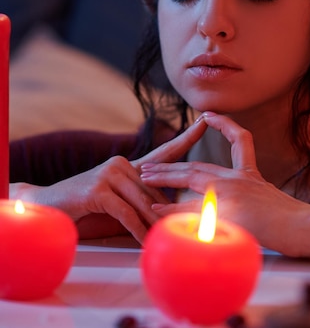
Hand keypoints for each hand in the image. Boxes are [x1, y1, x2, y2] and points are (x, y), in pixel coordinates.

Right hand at [10, 117, 207, 243]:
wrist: (50, 208)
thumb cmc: (88, 210)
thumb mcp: (119, 203)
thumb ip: (140, 202)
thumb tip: (167, 215)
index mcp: (130, 165)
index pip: (165, 151)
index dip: (186, 137)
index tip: (206, 121)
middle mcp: (122, 164)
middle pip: (156, 190)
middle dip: (168, 212)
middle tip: (188, 226)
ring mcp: (109, 174)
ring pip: (143, 202)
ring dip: (155, 225)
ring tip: (169, 239)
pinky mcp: (98, 190)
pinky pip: (126, 213)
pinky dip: (137, 229)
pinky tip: (146, 241)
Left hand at [140, 112, 309, 258]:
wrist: (306, 228)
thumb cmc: (298, 223)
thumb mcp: (274, 205)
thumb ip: (253, 201)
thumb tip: (243, 208)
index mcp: (251, 175)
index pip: (240, 141)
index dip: (224, 125)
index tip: (208, 116)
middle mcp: (239, 178)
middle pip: (199, 165)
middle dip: (172, 164)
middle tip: (150, 164)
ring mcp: (232, 191)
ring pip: (192, 177)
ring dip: (165, 177)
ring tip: (145, 177)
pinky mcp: (228, 208)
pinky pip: (191, 208)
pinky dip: (171, 210)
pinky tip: (154, 210)